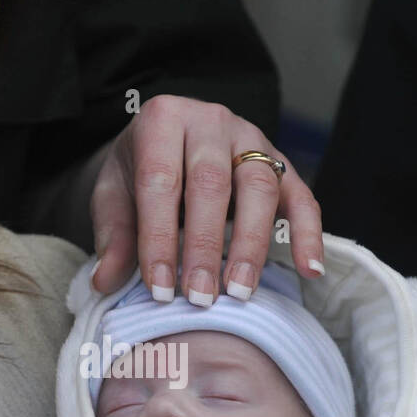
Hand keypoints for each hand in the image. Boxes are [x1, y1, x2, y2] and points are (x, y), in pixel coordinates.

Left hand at [87, 94, 324, 300]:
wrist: (165, 143)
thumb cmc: (138, 172)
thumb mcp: (113, 195)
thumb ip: (113, 235)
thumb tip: (106, 281)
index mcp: (162, 120)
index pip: (160, 182)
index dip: (159, 238)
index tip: (159, 288)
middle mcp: (210, 121)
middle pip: (212, 183)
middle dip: (205, 245)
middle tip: (200, 296)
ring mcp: (252, 138)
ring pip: (260, 186)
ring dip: (251, 244)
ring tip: (240, 291)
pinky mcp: (281, 162)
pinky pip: (301, 195)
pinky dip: (308, 233)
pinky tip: (310, 269)